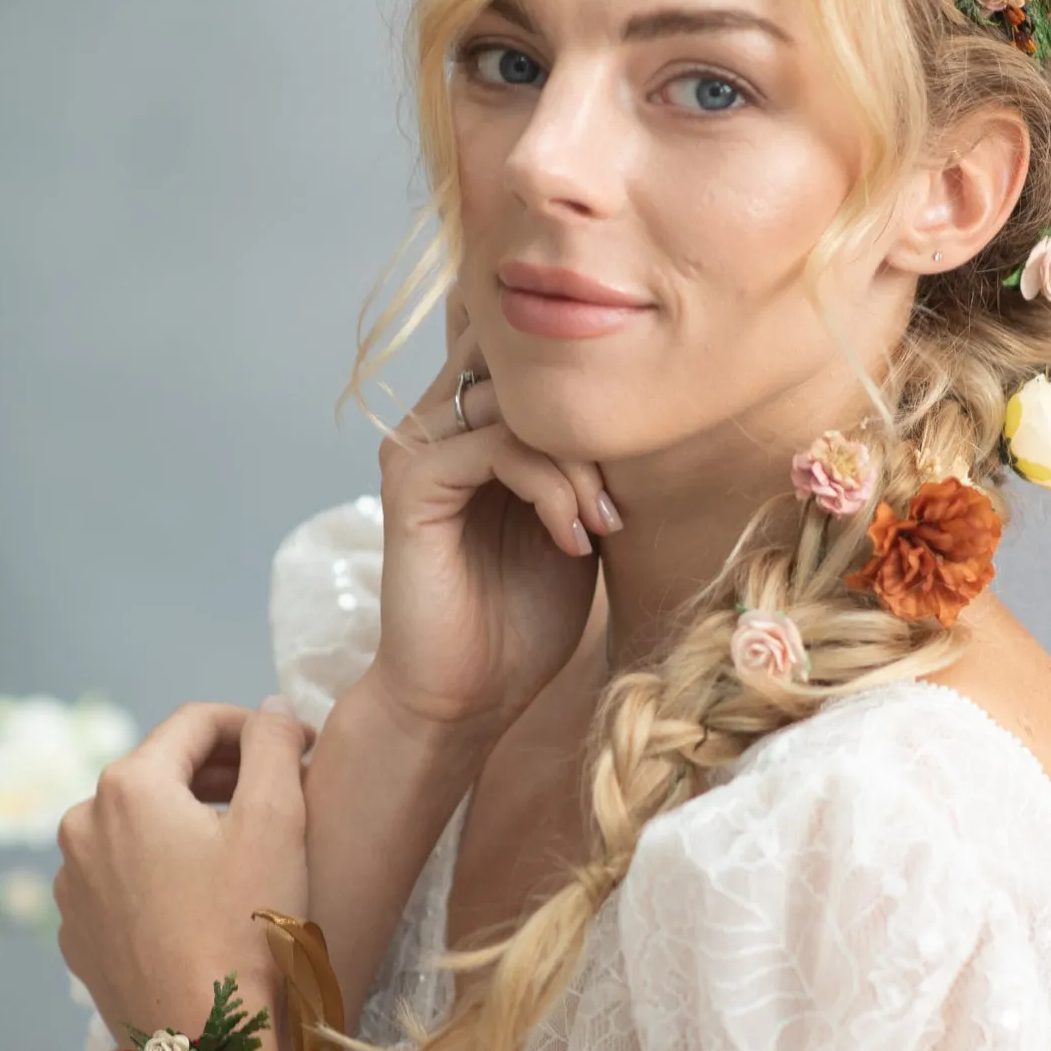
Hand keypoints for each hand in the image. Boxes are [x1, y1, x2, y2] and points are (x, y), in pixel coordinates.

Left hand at [54, 698, 306, 1039]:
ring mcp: (71, 885)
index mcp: (128, 786)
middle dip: (220, 774)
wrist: (208, 1049)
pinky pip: (121, 881)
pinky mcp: (76, 934)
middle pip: (161, 774)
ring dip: (187, 825)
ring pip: (138, 829)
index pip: (196, 724)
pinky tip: (203, 902)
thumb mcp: (278, 820)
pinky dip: (161, 874)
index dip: (255, 725)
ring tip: (242, 851)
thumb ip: (272, 744)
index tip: (297, 746)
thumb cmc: (249, 931)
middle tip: (278, 791)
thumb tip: (268, 709)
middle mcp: (81, 826)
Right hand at [370, 331, 616, 743]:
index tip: (634, 475)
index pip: (533, 356)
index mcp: (471, 424)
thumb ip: (587, 461)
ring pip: (516, 406)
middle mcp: (436, 421)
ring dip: (577, 464)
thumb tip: (641, 412)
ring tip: (600, 526)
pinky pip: (491, 449)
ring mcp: (417, 448)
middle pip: (525, 365)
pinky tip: (571, 540)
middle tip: (616, 502)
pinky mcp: (410, 484)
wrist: (467, 695)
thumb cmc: (521, 617)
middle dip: (589, 426)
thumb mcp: (575, 522)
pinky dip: (548, 488)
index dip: (594, 397)